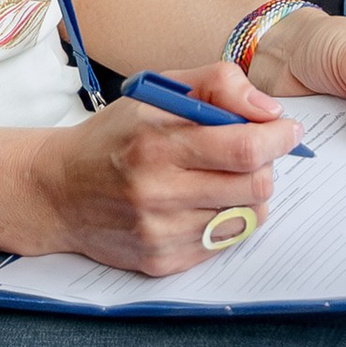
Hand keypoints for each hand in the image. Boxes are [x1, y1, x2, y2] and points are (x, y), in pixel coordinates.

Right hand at [30, 72, 311, 277]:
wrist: (57, 190)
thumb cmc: (114, 136)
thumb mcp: (157, 92)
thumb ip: (217, 84)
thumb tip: (269, 110)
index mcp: (156, 143)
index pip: (244, 148)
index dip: (278, 138)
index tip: (287, 131)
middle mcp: (156, 192)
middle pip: (253, 188)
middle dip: (265, 166)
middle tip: (251, 153)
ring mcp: (158, 233)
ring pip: (244, 218)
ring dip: (245, 196)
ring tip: (218, 178)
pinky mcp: (160, 262)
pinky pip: (222, 244)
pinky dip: (223, 221)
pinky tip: (198, 204)